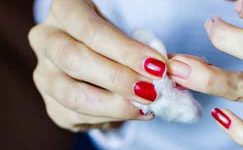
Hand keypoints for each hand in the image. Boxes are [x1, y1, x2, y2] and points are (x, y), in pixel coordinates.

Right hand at [28, 0, 166, 130]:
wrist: (95, 62)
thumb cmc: (114, 43)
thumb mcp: (128, 37)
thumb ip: (148, 52)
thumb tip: (176, 70)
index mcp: (65, 11)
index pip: (90, 29)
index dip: (124, 50)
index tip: (157, 66)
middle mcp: (45, 40)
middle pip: (75, 59)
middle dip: (118, 78)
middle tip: (151, 90)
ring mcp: (43, 74)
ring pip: (72, 94)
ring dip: (114, 104)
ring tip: (145, 106)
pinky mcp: (51, 104)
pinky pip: (77, 115)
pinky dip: (110, 117)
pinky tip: (132, 112)